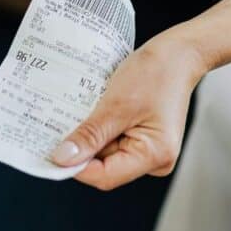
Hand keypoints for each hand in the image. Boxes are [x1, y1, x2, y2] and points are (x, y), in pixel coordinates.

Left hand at [50, 32, 208, 190]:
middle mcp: (154, 160)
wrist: (179, 54)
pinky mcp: (142, 139)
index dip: (76, 167)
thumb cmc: (156, 73)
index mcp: (155, 155)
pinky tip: (94, 111)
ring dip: (89, 135)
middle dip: (81, 148)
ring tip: (83, 111)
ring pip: (105, 153)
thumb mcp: (116, 104)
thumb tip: (63, 158)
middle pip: (104, 167)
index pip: (105, 176)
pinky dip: (99, 128)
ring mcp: (148, 150)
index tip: (51, 152)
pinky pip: (112, 141)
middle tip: (60, 126)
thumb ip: (90, 135)